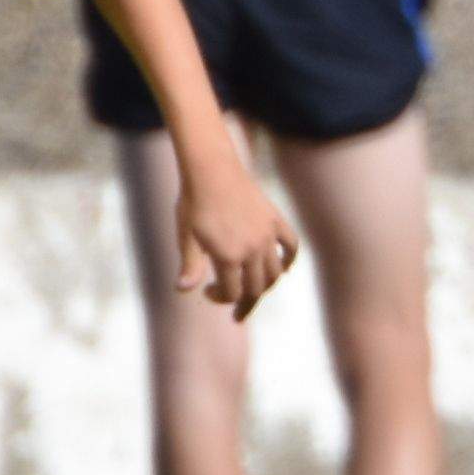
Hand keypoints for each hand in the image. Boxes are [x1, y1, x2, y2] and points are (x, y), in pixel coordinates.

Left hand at [171, 156, 297, 318]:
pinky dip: (289, 260)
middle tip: (234, 305)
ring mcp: (267, 235)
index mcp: (228, 257)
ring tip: (254, 288)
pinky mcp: (275, 221)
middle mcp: (252, 250)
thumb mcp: (186, 237)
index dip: (220, 299)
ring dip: (265, 285)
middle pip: (256, 289)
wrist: (211, 169)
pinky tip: (283, 267)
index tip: (207, 291)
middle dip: (244, 301)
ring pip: (275, 273)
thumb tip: (182, 290)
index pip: (232, 293)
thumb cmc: (193, 203)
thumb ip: (189, 267)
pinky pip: (291, 246)